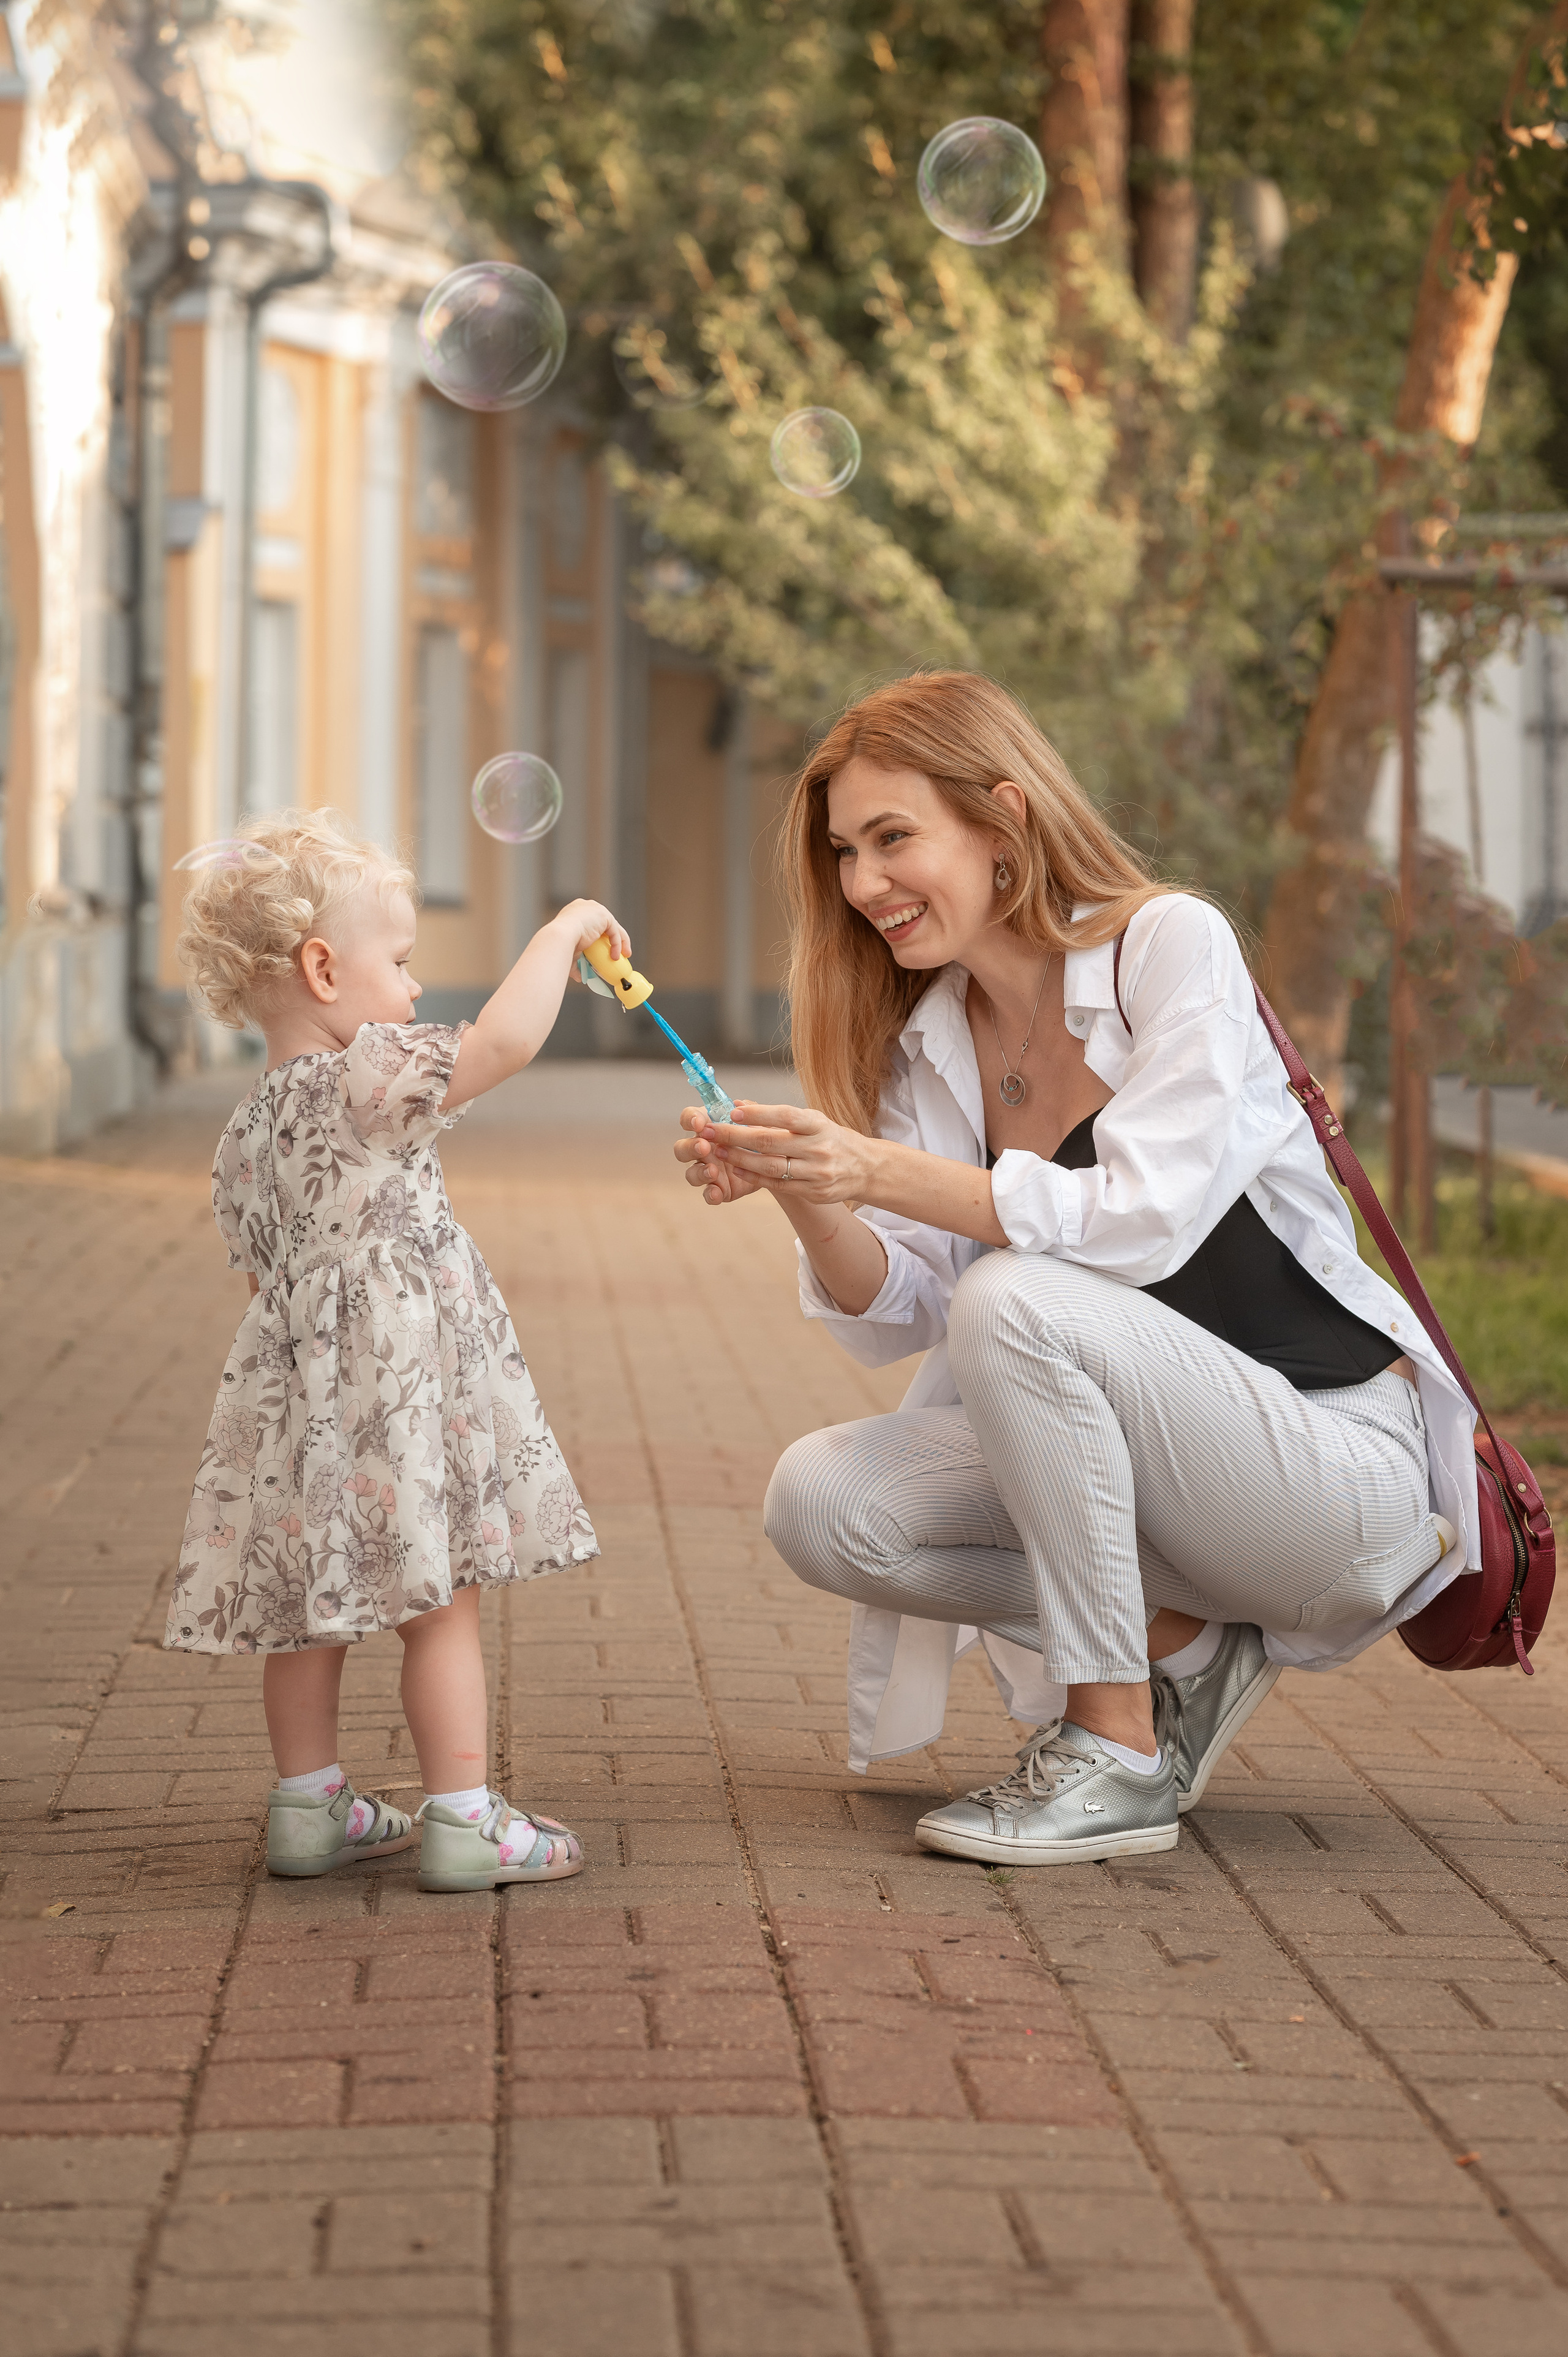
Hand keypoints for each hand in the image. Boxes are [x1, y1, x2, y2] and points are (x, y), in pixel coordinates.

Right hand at [554, 900, 628, 961]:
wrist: (560, 937)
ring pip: (613, 927)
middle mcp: (585, 907)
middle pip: (605, 923)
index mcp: (575, 913)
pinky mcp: (603, 914)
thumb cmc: (560, 945)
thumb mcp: (569, 952)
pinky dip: (617, 944)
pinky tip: (615, 956)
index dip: (601, 937)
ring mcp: (595, 908)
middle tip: (617, 954)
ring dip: (620, 942)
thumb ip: (577, 960)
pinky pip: (614, 931)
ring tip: (622, 957)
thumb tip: (580, 976)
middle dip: (613, 939)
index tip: (605, 949)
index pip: (593, 923)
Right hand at [674, 1108, 773, 1205]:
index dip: (689, 1120)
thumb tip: (738, 1103)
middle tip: (704, 1146)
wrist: (778, 1163)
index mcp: (710, 1127)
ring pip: (691, 1173)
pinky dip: (710, 1195)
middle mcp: (704, 1149)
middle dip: (690, 1147)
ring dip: (699, 1172)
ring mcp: (709, 1170)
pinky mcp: (719, 1189)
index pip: (689, 1118)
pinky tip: (716, 1193)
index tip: (699, 1123)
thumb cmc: (763, 1137)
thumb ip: (749, 1112)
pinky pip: (708, 1194)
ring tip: (713, 1171)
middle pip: (682, 1148)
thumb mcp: (760, 1121)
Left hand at [690, 1100, 873, 1204]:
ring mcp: (817, 1173)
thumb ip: (777, 1115)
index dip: (758, 1114)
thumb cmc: (831, 1138)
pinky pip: (777, 1185)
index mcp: (819, 1125)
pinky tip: (736, 1168)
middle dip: (735, 1137)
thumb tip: (739, 1106)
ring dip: (739, 1159)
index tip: (732, 1112)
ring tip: (717, 1150)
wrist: (865, 1168)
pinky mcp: (813, 1192)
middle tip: (711, 1131)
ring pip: (770, 1167)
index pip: (785, 1117)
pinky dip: (754, 1177)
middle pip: (770, 1143)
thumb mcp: (812, 1120)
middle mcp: (819, 1148)